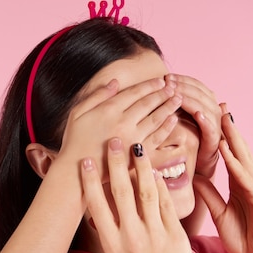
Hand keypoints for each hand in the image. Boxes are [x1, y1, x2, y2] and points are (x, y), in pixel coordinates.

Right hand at [59, 77, 181, 180]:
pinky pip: (156, 139)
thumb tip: (115, 82)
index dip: (149, 85)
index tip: (160, 81)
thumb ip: (97, 95)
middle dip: (163, 93)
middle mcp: (122, 122)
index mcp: (108, 110)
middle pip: (148, 103)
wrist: (75, 171)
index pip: (135, 92)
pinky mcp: (136, 155)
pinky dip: (167, 129)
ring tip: (178, 99)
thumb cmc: (74, 141)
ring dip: (168, 108)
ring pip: (155, 119)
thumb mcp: (77, 112)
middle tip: (174, 87)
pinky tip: (173, 121)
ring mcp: (131, 138)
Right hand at [81, 139, 199, 252]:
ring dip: (140, 166)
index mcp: (112, 245)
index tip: (85, 161)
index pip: (96, 205)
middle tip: (113, 141)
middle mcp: (131, 237)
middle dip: (116, 163)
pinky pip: (167, 203)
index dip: (90, 180)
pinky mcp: (176, 235)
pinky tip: (156, 171)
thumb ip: (111, 235)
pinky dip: (161, 184)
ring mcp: (155, 235)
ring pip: (146, 191)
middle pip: (121, 191)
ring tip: (136, 147)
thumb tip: (103, 210)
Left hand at [166, 73, 220, 179]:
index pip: (195, 85)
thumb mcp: (177, 115)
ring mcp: (215, 123)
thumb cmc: (184, 135)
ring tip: (177, 94)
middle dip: (183, 86)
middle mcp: (213, 109)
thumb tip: (160, 84)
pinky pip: (211, 127)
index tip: (166, 77)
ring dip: (191, 99)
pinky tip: (197, 114)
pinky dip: (206, 119)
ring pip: (205, 106)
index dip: (182, 80)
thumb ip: (173, 101)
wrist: (196, 160)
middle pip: (200, 93)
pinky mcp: (215, 139)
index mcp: (205, 101)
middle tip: (168, 83)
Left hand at [193, 105, 252, 252]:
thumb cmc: (242, 238)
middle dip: (227, 126)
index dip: (218, 134)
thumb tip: (194, 177)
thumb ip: (208, 193)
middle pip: (237, 149)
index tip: (206, 114)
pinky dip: (235, 162)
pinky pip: (245, 178)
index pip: (227, 153)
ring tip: (221, 115)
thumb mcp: (218, 212)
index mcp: (239, 183)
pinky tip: (226, 149)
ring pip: (242, 157)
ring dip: (232, 136)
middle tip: (216, 102)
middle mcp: (250, 181)